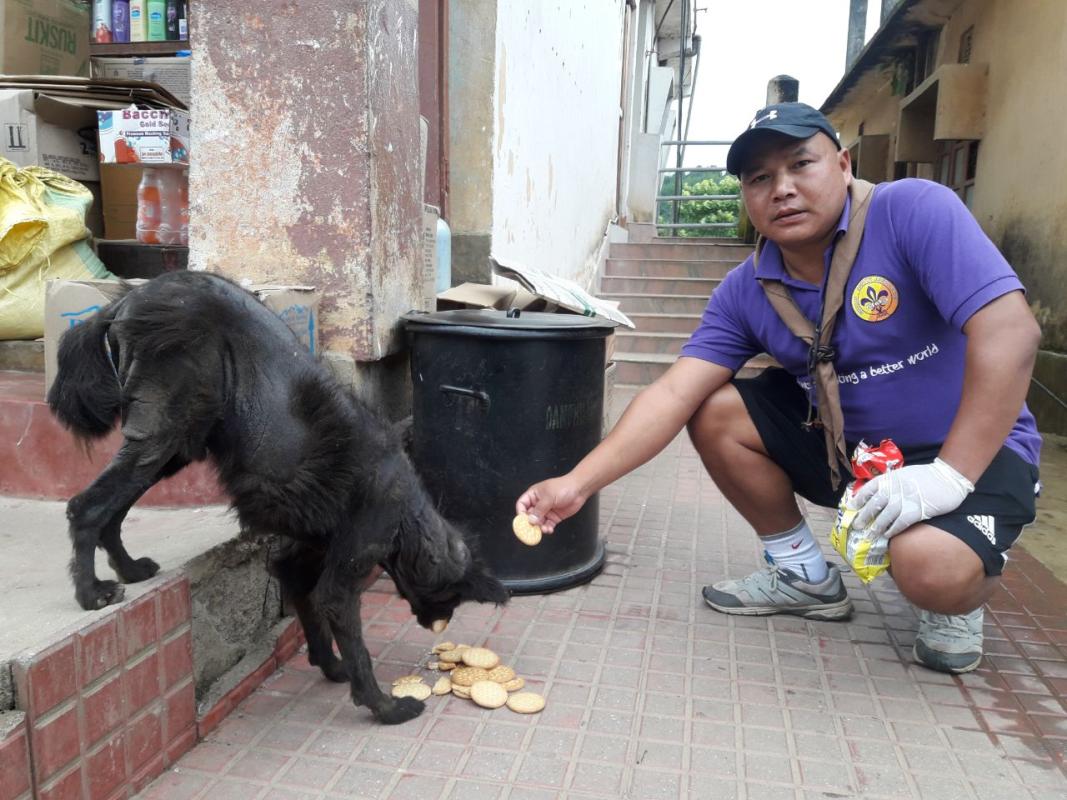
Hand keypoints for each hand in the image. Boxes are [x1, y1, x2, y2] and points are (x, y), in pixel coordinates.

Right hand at [516, 475, 588, 533]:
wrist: (579, 490)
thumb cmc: (563, 487)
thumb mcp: (549, 497)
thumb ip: (539, 509)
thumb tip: (531, 520)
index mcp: (534, 495)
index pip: (522, 504)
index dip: (520, 513)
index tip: (523, 521)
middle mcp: (538, 503)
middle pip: (529, 515)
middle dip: (531, 523)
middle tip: (532, 529)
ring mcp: (546, 511)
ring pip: (538, 522)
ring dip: (540, 527)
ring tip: (544, 529)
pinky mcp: (554, 517)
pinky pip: (547, 525)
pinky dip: (547, 528)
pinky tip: (549, 529)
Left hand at [852, 458, 974, 539]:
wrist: (948, 477)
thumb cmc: (925, 476)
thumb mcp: (903, 474)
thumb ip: (890, 484)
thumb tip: (876, 496)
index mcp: (890, 478)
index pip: (869, 489)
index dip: (858, 499)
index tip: (851, 508)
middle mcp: (895, 488)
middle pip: (874, 504)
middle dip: (864, 516)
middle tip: (857, 526)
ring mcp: (906, 499)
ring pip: (886, 515)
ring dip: (877, 526)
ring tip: (870, 535)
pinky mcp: (918, 509)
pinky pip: (901, 522)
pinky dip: (893, 529)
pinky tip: (888, 535)